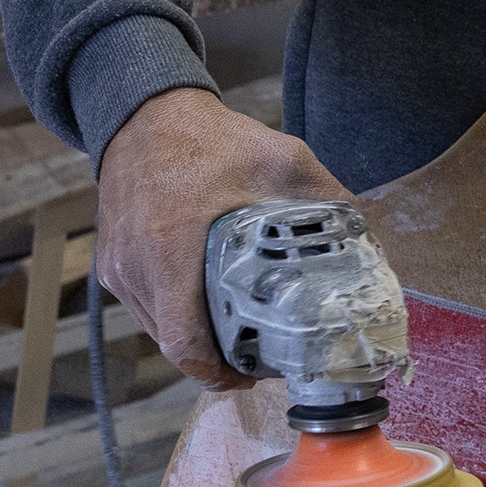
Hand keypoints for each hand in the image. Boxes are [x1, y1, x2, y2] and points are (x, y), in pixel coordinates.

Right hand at [94, 86, 353, 386]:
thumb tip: (372, 247)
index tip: (255, 374)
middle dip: (219, 360)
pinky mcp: (113, 263)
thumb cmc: (209, 138)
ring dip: (199, 339)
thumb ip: (331, 202)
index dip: (220, 373)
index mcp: (170, 250)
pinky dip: (179, 315)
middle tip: (261, 357)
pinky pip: (147, 308)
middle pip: (175, 346)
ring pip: (160, 331)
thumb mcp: (284, 160)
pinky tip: (211, 304)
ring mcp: (119, 268)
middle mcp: (136, 267)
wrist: (144, 113)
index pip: (185, 343)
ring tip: (241, 335)